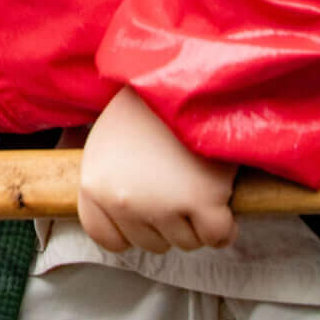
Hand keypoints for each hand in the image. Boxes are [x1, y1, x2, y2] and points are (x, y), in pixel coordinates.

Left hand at [76, 86, 238, 254]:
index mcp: (94, 185)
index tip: (146, 218)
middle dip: (168, 222)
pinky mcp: (202, 202)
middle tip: (178, 187)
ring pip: (186, 242)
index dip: (130, 231)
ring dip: (196, 222)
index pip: (107, 237)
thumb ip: (107, 180)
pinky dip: (225, 227)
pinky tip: (223, 204)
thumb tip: (117, 216)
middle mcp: (123, 201)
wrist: (184, 77)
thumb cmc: (148, 104)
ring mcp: (163, 204)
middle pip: (151, 243)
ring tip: (197, 183)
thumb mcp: (106, 140)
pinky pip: (218, 237)